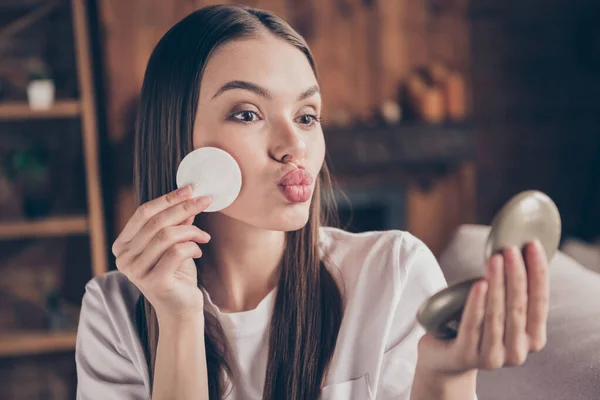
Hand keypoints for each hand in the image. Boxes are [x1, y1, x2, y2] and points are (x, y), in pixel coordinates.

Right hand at [112, 185, 211, 320]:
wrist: (181, 308)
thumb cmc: (176, 274)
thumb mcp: (174, 243)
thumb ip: (176, 222)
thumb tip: (188, 197)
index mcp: (122, 245)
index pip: (143, 213)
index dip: (167, 198)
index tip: (190, 189)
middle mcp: (124, 258)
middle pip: (156, 222)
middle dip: (184, 208)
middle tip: (206, 201)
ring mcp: (136, 271)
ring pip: (166, 236)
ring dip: (192, 231)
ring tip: (205, 236)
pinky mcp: (154, 282)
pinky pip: (176, 252)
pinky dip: (192, 247)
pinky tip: (199, 252)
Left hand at [416, 240, 549, 376]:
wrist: (444, 356)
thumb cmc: (476, 324)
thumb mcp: (500, 310)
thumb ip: (513, 292)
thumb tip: (519, 248)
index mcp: (533, 339)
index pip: (541, 302)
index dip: (538, 273)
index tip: (532, 245)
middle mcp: (517, 352)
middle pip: (519, 308)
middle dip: (516, 275)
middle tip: (509, 249)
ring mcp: (492, 358)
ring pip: (497, 316)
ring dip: (497, 285)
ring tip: (494, 259)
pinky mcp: (466, 357)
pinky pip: (472, 326)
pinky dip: (477, 304)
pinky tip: (479, 284)